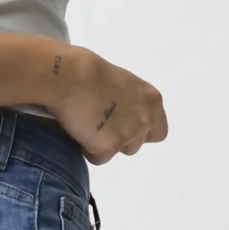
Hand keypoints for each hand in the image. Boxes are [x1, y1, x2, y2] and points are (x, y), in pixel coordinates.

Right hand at [53, 47, 166, 164]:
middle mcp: (145, 119)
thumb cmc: (88, 70)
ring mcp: (128, 135)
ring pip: (121, 151)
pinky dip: (88, 150)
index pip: (159, 130)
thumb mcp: (121, 83)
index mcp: (151, 100)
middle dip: (121, 138)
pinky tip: (77, 132)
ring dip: (107, 144)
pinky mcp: (108, 148)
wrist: (69, 78)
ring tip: (88, 128)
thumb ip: (129, 100)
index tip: (124, 125)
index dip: (141, 130)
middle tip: (101, 126)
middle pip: (138, 142)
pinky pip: (99, 158)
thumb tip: (119, 112)